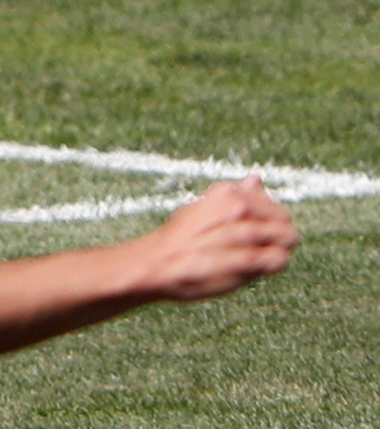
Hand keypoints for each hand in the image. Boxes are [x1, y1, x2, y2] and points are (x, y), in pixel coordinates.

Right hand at [149, 177, 299, 300]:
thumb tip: (256, 177)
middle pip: (284, 219)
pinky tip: (258, 269)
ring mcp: (243, 232)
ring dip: (278, 249)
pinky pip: (279, 259)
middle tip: (258, 248)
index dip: (267, 218)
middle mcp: (238, 206)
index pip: (270, 202)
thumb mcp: (204, 206)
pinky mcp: (247, 258)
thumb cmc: (182, 237)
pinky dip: (274, 264)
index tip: (253, 230)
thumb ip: (236, 195)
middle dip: (279, 233)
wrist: (159, 262)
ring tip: (255, 258)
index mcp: (228, 192)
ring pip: (287, 237)